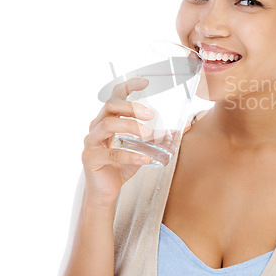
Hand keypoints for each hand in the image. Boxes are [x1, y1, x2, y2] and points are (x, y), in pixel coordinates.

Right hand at [81, 77, 153, 205]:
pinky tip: (145, 158)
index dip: (128, 86)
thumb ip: (159, 137)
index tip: (145, 82)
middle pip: (110, 107)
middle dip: (131, 107)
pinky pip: (112, 153)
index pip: (114, 96)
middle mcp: (96, 127)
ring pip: (107, 125)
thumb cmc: (121, 166)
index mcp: (107, 120)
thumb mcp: (143, 148)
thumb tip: (184, 127)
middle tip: (150, 114)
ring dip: (130, 126)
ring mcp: (91, 142)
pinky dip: (131, 155)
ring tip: (148, 134)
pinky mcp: (91, 159)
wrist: (105, 192)